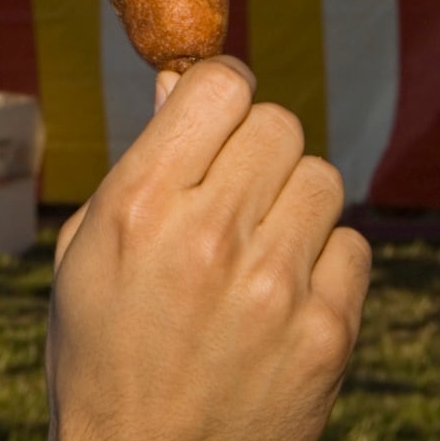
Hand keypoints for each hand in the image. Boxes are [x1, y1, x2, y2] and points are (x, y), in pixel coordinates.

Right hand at [41, 58, 370, 440]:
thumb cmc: (103, 357)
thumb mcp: (86, 252)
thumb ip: (141, 164)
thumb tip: (179, 83)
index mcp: (139, 206)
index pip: (217, 86)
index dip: (220, 91)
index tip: (218, 115)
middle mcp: (209, 236)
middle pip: (278, 124)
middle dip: (256, 148)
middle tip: (235, 190)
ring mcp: (274, 287)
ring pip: (322, 179)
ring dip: (293, 204)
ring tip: (257, 250)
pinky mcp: (326, 335)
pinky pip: (353, 248)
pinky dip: (323, 264)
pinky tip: (283, 297)